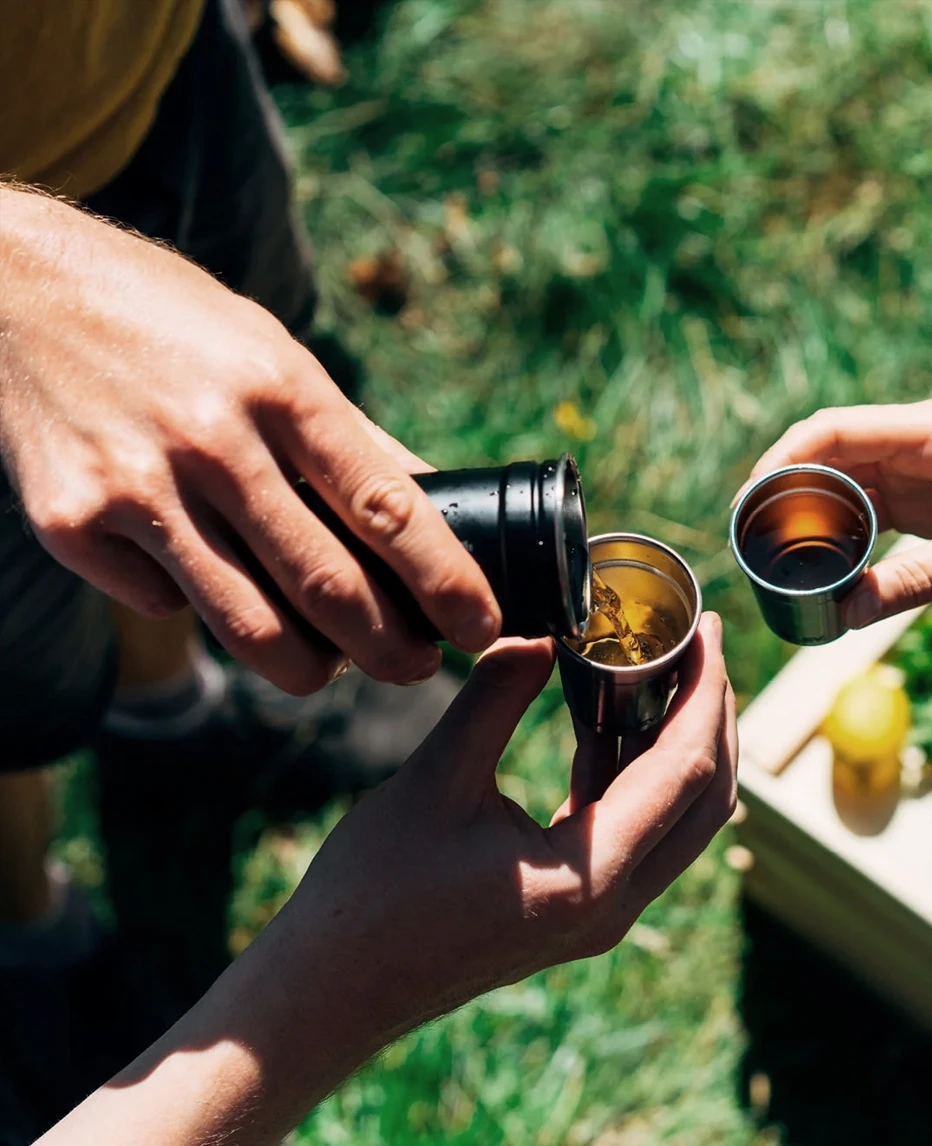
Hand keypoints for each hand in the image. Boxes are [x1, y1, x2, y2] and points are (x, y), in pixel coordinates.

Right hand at [0, 188, 499, 693]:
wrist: (18, 289)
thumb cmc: (172, 322)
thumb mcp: (275, 352)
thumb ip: (354, 438)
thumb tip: (436, 502)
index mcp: (281, 387)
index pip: (387, 508)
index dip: (446, 582)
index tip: (482, 626)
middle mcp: (211, 438)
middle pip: (327, 587)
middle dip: (392, 649)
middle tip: (418, 665)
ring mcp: (135, 485)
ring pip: (249, 625)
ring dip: (310, 666)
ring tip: (335, 664)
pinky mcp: (72, 522)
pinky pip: (164, 605)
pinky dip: (200, 612)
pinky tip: (210, 583)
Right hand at [268, 613, 737, 1052]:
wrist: (332, 991)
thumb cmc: (372, 894)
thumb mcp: (435, 780)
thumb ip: (496, 699)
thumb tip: (539, 634)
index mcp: (591, 875)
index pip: (686, 769)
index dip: (704, 690)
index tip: (706, 627)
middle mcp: (613, 904)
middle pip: (704, 799)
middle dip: (712, 715)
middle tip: (700, 640)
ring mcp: (599, 913)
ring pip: (677, 819)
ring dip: (679, 745)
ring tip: (663, 669)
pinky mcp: (575, 909)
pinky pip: (632, 833)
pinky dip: (634, 775)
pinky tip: (607, 721)